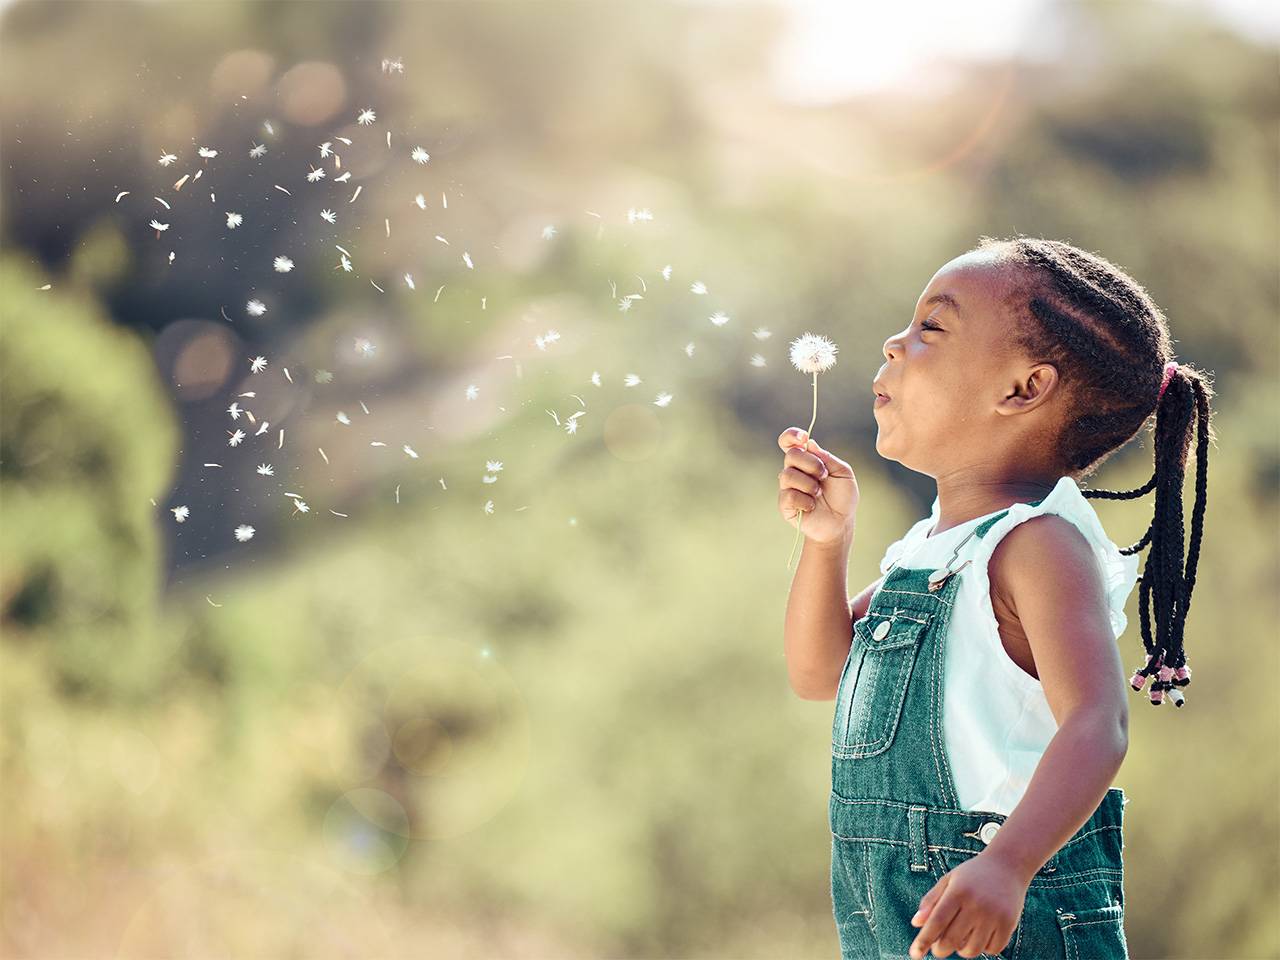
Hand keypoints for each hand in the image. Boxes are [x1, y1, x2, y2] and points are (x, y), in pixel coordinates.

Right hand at [776, 427, 857, 544]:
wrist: (840, 523)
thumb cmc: (843, 497)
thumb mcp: (843, 473)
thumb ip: (827, 458)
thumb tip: (809, 443)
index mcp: (807, 460)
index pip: (789, 442)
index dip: (792, 436)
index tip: (803, 438)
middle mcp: (795, 471)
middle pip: (791, 455)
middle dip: (811, 464)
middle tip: (824, 476)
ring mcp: (787, 487)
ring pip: (788, 475)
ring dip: (809, 484)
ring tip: (819, 494)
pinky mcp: (785, 504)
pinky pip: (789, 495)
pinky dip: (805, 500)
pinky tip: (812, 506)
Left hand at [908, 851, 1025, 958]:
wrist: (1008, 865)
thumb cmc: (972, 875)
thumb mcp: (949, 880)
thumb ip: (931, 900)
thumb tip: (916, 923)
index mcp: (958, 891)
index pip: (936, 922)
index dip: (924, 940)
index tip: (915, 954)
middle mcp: (976, 904)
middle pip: (951, 939)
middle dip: (940, 950)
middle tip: (938, 948)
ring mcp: (994, 915)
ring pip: (971, 950)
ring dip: (961, 951)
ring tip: (959, 940)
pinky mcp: (1009, 924)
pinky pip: (992, 949)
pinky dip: (983, 948)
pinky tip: (979, 937)